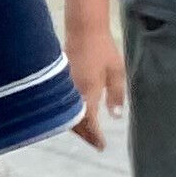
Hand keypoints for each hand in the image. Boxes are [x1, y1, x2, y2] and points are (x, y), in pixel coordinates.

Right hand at [66, 24, 123, 151]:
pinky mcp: (59, 81)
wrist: (83, 30)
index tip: (102, 146)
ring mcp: (63, 87)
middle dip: (84, 135)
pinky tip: (73, 114)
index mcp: (88, 92)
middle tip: (95, 143)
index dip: (95, 137)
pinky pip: (60, 104)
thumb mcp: (117, 72)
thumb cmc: (103, 50)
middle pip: (74, 122)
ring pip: (64, 114)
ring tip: (85, 133)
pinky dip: (67, 113)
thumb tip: (115, 116)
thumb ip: (116, 95)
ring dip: (74, 126)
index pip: (90, 122)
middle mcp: (72, 92)